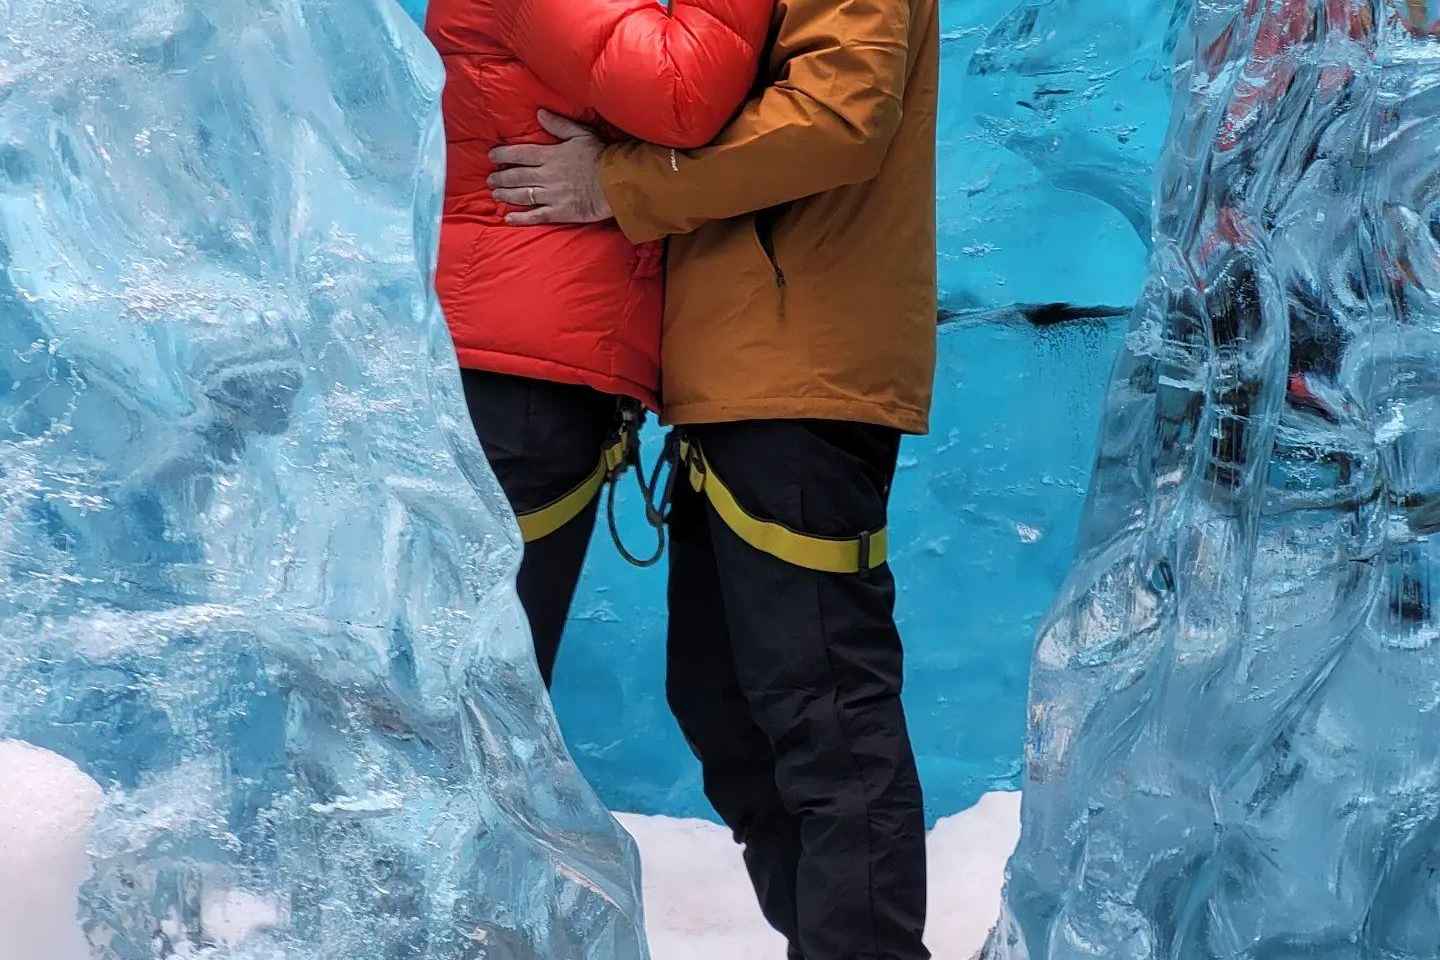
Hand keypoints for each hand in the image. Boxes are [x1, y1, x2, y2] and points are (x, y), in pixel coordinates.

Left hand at [488, 111, 613, 225]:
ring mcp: (551, 195)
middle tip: (490, 179)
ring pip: (522, 195)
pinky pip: (535, 216)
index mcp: (550, 155)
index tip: (492, 157)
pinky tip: (509, 219)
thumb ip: (559, 124)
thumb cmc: (600, 157)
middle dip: (500, 177)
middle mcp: (546, 175)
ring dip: (506, 195)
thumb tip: (539, 113)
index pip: (520, 154)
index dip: (503, 155)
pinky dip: (520, 218)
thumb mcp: (581, 134)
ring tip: (495, 194)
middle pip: (517, 176)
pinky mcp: (559, 212)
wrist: (615, 183)